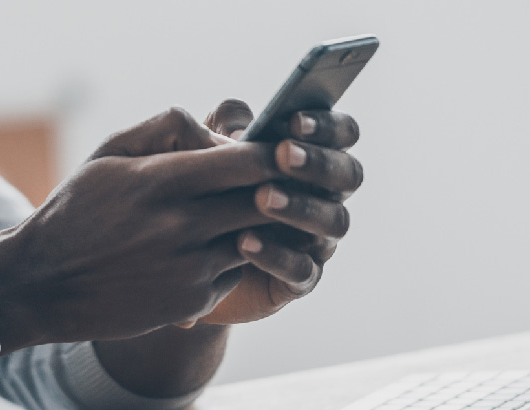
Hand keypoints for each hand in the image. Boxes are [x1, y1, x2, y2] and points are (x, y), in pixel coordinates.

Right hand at [0, 107, 279, 346]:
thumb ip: (168, 127)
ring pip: (257, 239)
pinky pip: (235, 272)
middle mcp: (180, 227)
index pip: (248, 163)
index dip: (271, 155)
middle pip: (264, 202)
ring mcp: (189, 269)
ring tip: (237, 214)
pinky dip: (230, 259)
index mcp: (160, 181)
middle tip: (273, 182)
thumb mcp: (109, 153)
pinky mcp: (192, 303)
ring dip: (254, 226)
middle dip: (273, 189)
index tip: (273, 151)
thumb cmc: (78, 210)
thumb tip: (222, 132)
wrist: (42, 284)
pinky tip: (203, 250)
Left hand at [196, 99, 362, 324]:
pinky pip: (303, 270)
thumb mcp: (205, 148)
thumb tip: (240, 128)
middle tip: (283, 155)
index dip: (327, 125)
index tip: (294, 121)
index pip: (342, 133)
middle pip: (348, 175)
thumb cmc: (201, 188)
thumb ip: (224, 126)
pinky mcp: (299, 279)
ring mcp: (317, 239)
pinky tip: (245, 242)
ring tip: (263, 198)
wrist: (181, 256)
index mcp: (312, 156)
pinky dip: (277, 255)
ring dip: (301, 206)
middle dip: (319, 163)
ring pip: (334, 221)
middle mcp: (325, 195)